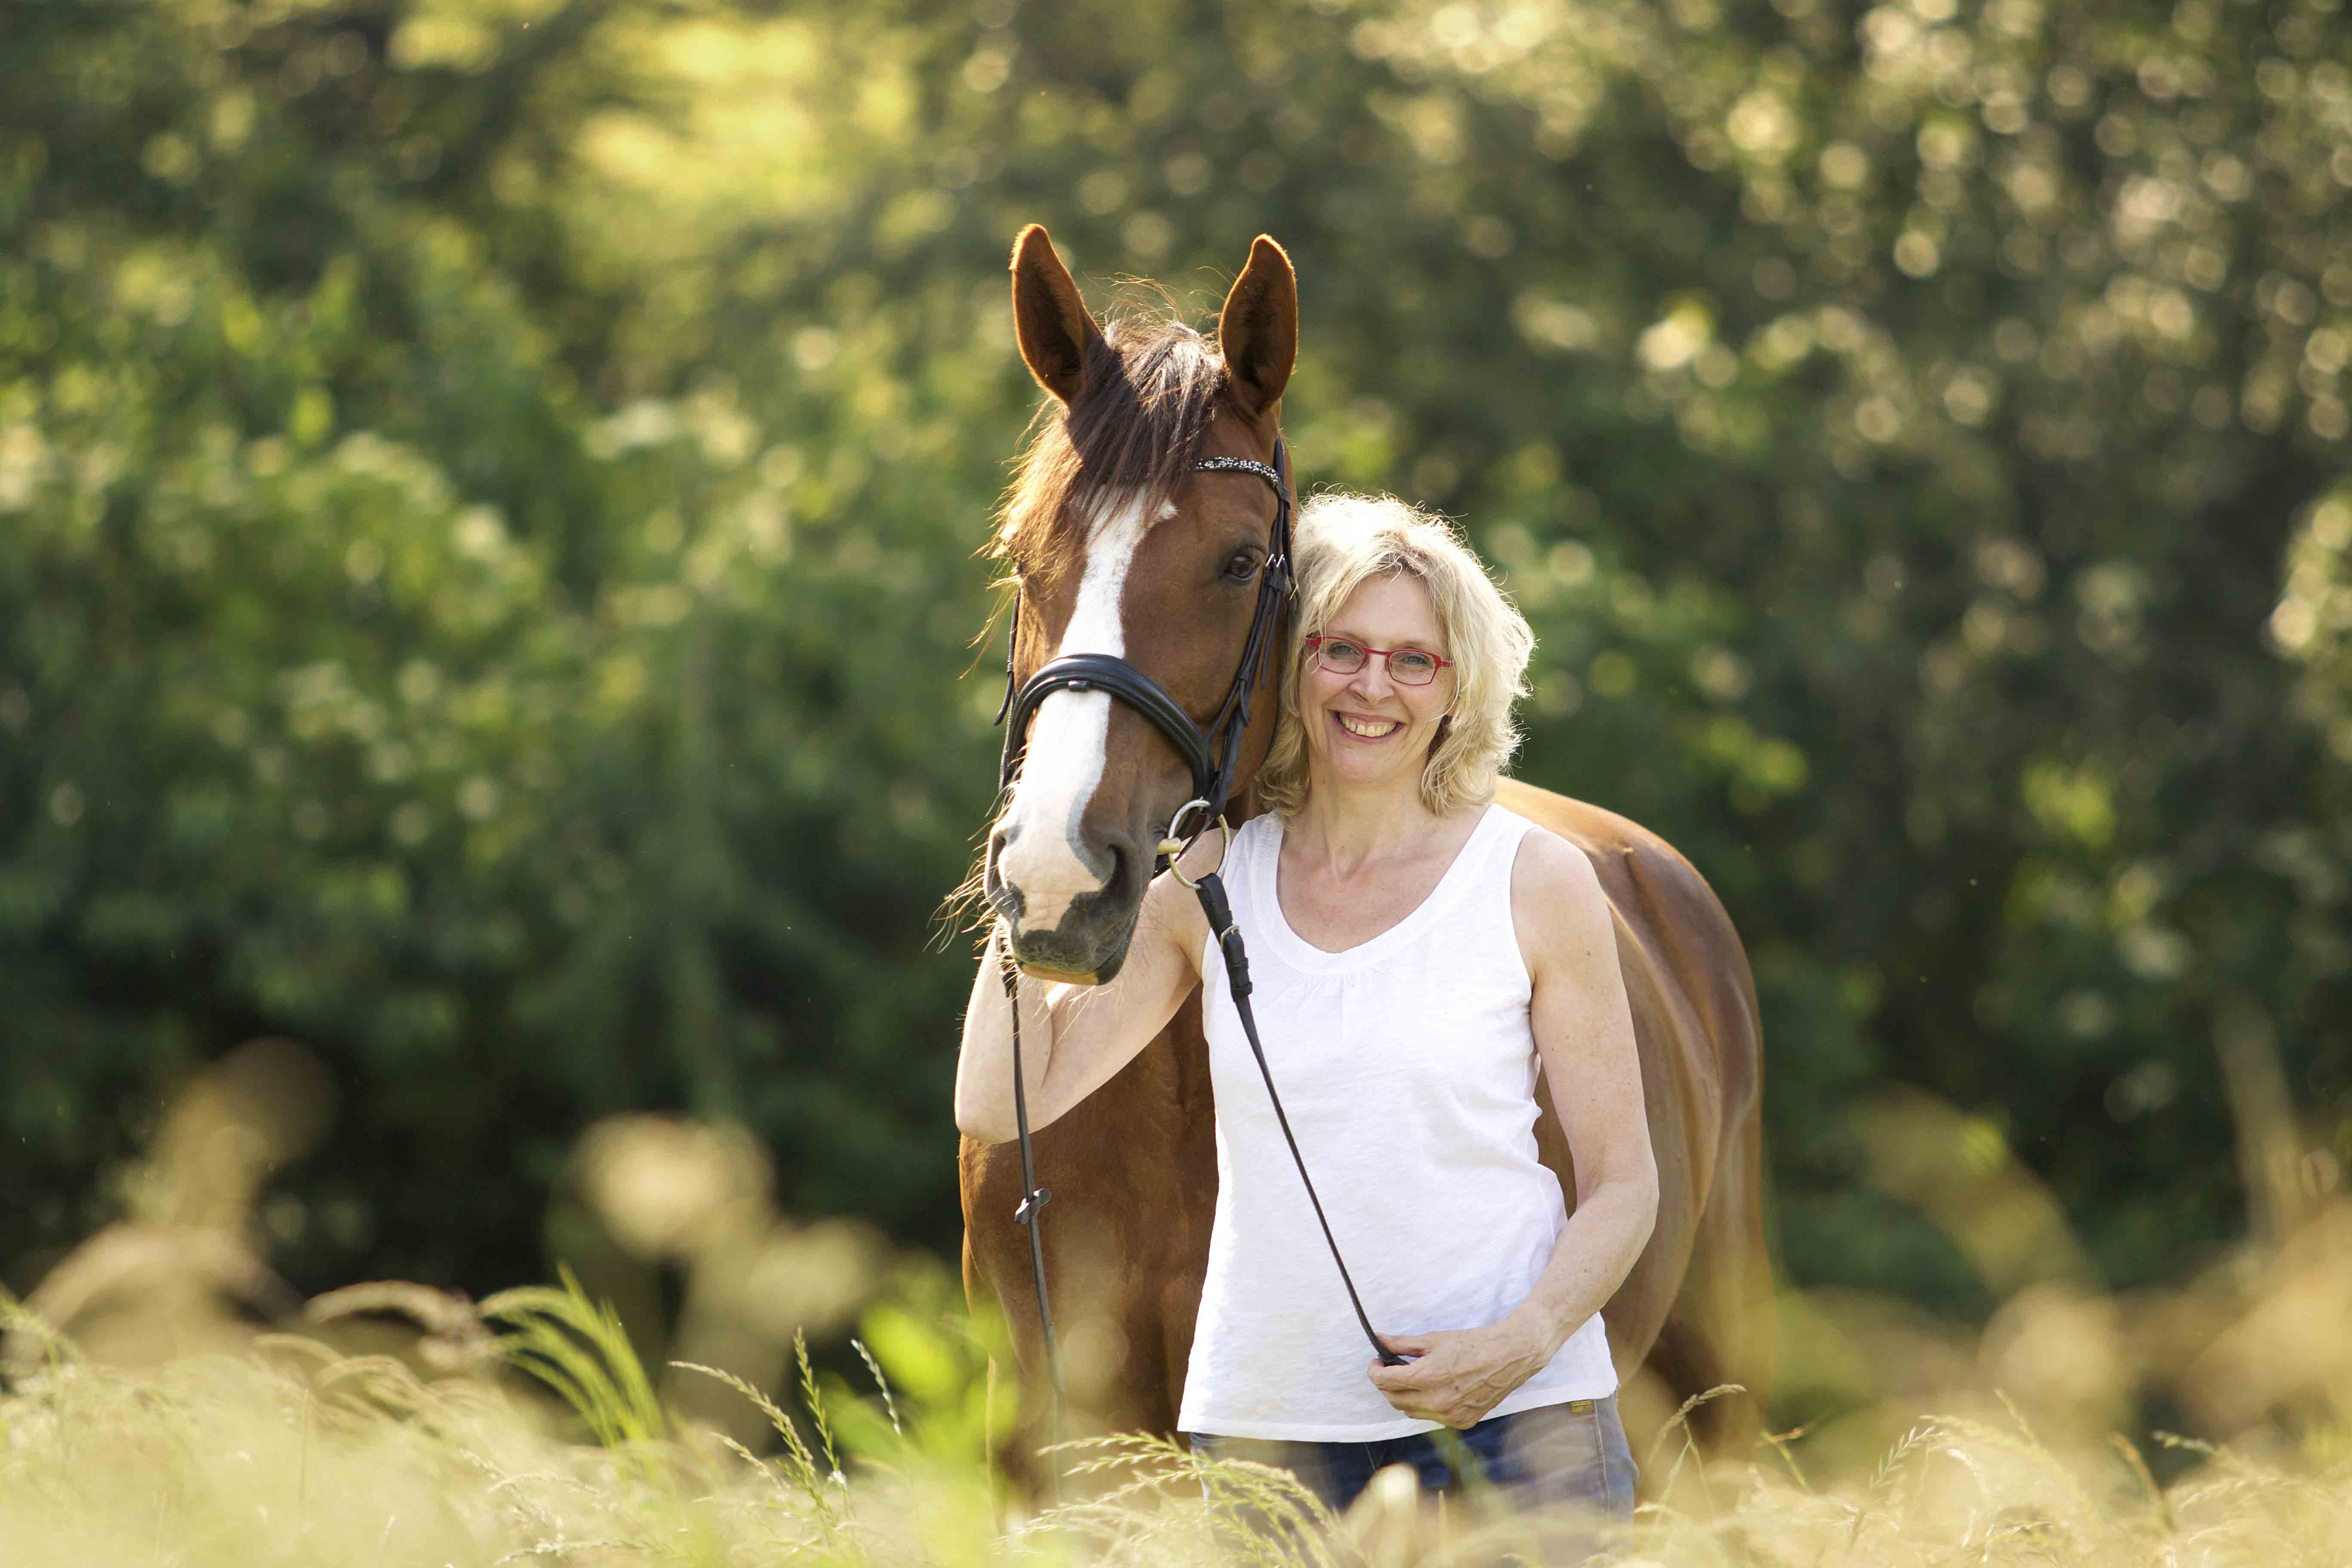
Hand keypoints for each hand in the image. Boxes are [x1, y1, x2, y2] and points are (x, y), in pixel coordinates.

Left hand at [1365, 1320, 1554, 1429]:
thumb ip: (1402, 1344)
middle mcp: (1438, 1401)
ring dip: (1405, 1397)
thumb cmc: (1473, 1344)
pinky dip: (1427, 1405)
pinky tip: (1435, 1390)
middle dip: (1387, 1385)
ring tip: (1413, 1378)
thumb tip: (1379, 1340)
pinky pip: (1433, 1417)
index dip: (1374, 1371)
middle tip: (1390, 1369)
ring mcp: (1451, 1415)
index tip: (1376, 1362)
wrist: (1509, 1356)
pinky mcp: (1463, 1422)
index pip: (1385, 1382)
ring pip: (1411, 1412)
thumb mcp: (1434, 1339)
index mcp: (1428, 1377)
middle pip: (1394, 1400)